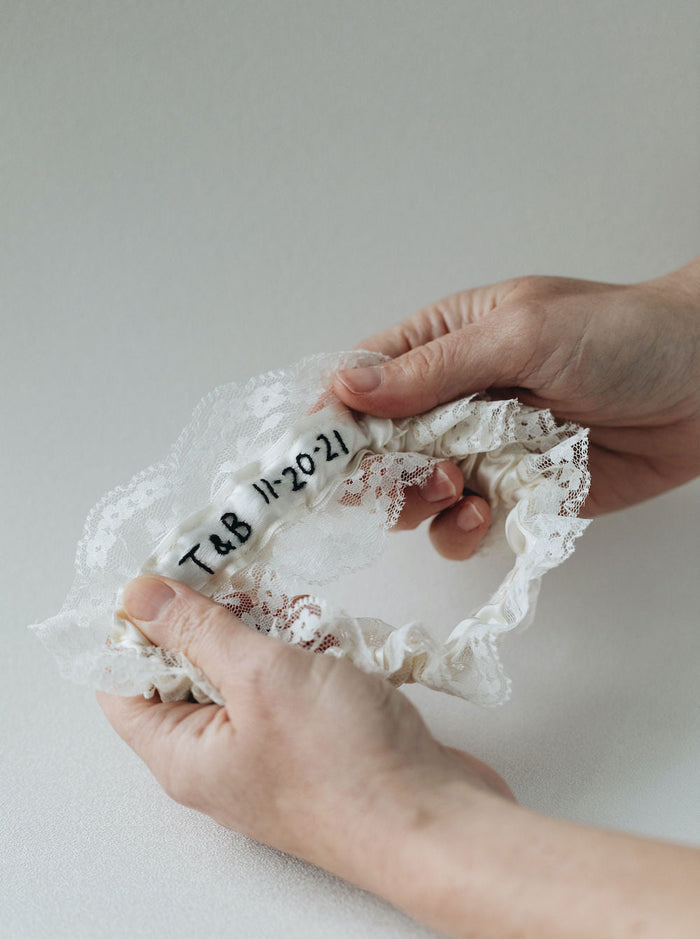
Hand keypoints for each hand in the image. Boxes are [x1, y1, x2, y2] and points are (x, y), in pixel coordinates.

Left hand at [98, 576, 699, 938]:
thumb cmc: (345, 765)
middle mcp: (219, 758)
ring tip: (306, 615)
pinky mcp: (317, 744)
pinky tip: (338, 640)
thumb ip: (198, 631)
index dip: (135, 627)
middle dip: (216, 618)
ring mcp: (270, 753)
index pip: (123, 684)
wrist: (436, 823)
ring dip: (273, 633)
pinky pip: (295, 686)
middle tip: (244, 573)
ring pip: (249, 672)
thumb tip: (136, 596)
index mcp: (183, 754)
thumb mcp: (260, 677)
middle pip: (189, 671)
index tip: (166, 575)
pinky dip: (310, 655)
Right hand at [337, 258, 699, 555]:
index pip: (360, 381)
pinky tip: (486, 512)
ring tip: (462, 488)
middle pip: (377, 449)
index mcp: (442, 342)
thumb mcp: (521, 335)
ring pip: (413, 494)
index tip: (320, 455)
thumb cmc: (623, 336)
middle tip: (414, 474)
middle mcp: (452, 399)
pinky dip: (463, 529)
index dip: (334, 419)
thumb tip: (346, 387)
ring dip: (422, 502)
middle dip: (381, 471)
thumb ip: (432, 369)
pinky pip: (462, 525)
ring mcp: (481, 451)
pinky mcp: (513, 494)